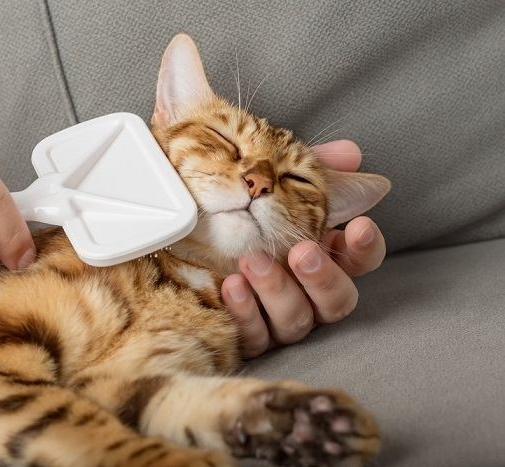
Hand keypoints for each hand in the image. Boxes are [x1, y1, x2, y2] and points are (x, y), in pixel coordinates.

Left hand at [221, 140, 385, 357]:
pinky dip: (246, 312)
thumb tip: (350, 153)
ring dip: (278, 289)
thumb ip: (309, 166)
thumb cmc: (233, 208)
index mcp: (322, 255)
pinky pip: (256, 335)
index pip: (361, 259)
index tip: (358, 225)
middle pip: (338, 300)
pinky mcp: (248, 334)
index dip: (366, 246)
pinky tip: (231, 285)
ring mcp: (278, 317)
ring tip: (252, 260)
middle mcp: (307, 291)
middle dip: (323, 276)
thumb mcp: (269, 179)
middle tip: (302, 251)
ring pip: (298, 319)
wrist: (180, 237)